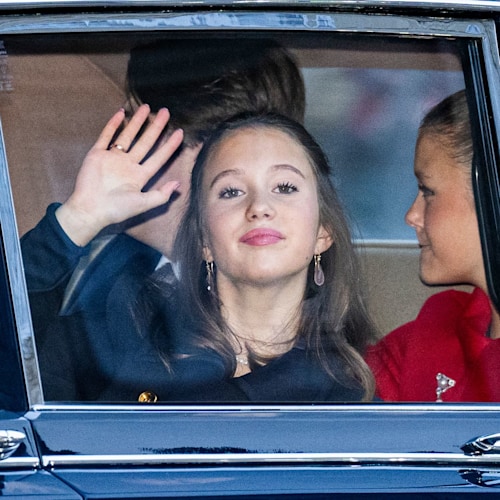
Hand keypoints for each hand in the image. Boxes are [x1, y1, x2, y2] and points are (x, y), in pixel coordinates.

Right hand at [56, 104, 183, 245]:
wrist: (90, 209)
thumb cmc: (117, 209)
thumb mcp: (143, 204)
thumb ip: (161, 195)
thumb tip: (178, 184)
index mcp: (139, 176)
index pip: (159, 157)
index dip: (170, 146)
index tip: (180, 132)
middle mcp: (128, 165)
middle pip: (146, 142)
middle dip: (156, 127)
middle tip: (166, 112)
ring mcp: (113, 158)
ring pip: (128, 135)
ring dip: (137, 122)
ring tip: (147, 107)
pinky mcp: (97, 154)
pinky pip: (106, 136)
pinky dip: (113, 124)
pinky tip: (122, 113)